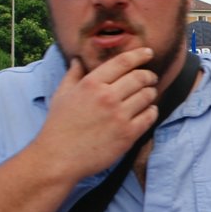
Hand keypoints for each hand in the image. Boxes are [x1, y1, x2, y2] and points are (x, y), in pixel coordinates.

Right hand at [34, 49, 158, 177]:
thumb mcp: (62, 95)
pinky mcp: (127, 134)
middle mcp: (107, 96)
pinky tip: (147, 111)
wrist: (58, 158)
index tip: (148, 53)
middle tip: (151, 78)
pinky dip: (152, 111)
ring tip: (148, 94)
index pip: (123, 62)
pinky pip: (149, 116)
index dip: (139, 55)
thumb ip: (73, 75)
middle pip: (140, 77)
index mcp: (91, 83)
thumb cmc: (58, 126)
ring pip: (147, 96)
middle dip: (149, 76)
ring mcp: (119, 116)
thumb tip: (78, 60)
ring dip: (151, 93)